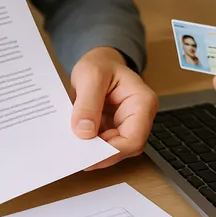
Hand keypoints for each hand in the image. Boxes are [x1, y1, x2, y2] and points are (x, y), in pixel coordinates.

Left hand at [70, 47, 158, 169]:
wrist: (99, 62)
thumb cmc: (100, 63)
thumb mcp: (90, 75)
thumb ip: (87, 103)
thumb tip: (84, 132)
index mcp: (143, 102)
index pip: (134, 139)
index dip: (111, 151)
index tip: (86, 154)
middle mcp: (141, 116)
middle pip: (126, 147)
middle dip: (101, 153)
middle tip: (74, 153)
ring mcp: (129, 124)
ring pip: (116, 150)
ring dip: (94, 151)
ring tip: (72, 146)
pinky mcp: (117, 129)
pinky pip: (106, 144)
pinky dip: (90, 145)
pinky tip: (76, 141)